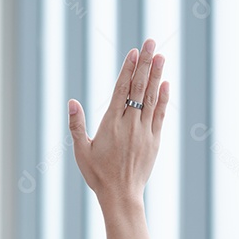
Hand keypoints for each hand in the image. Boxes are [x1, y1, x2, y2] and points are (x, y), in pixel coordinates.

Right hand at [68, 39, 168, 208]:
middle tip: (151, 42)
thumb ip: (76, 125)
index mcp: (111, 124)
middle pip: (139, 88)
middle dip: (145, 63)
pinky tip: (166, 83)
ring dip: (157, 75)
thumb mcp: (81, 151)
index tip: (134, 52)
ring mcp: (145, 132)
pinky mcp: (155, 141)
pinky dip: (164, 98)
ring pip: (152, 97)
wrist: (121, 196)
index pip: (121, 90)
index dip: (128, 69)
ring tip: (161, 55)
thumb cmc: (97, 175)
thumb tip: (72, 102)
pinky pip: (160, 114)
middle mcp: (130, 125)